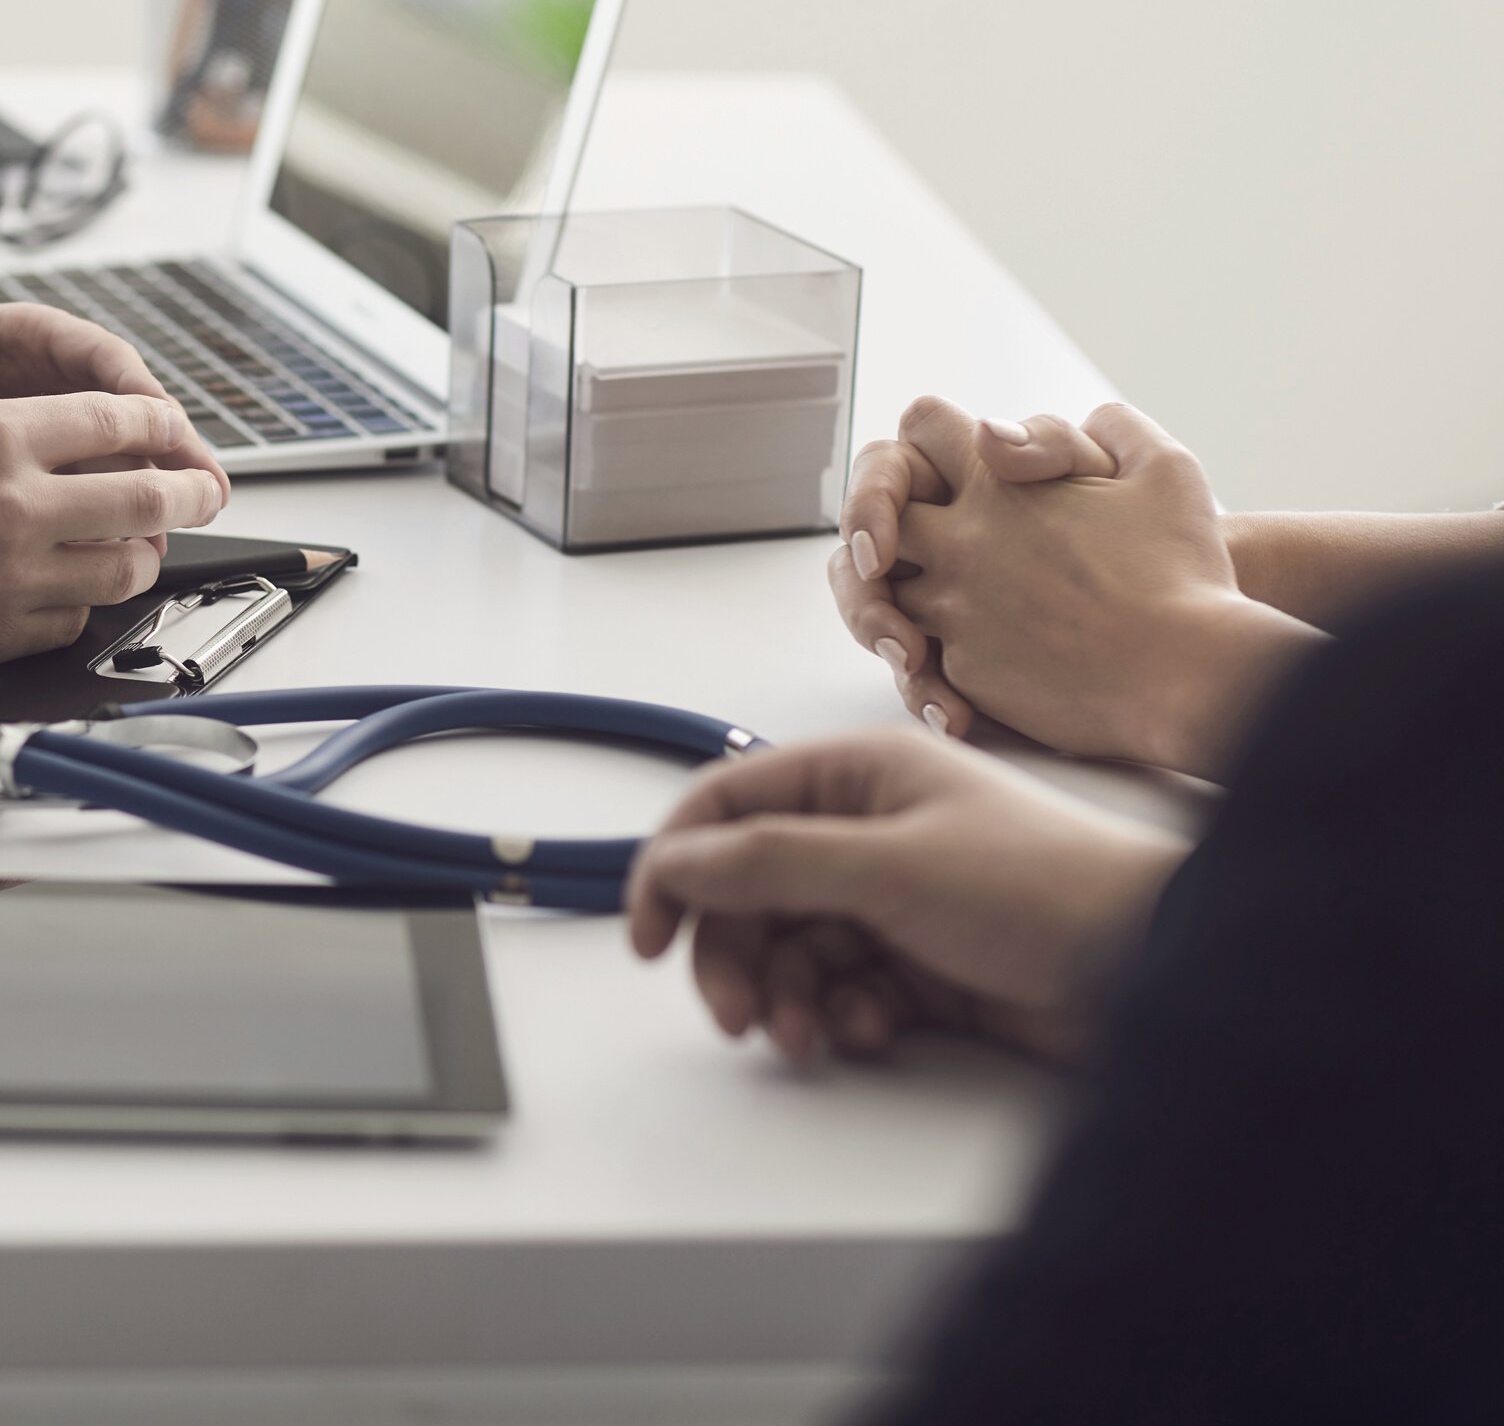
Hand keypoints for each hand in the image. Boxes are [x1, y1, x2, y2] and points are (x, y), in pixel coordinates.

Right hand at [0, 252, 224, 673]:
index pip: (118, 425)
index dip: (159, 424)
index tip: (170, 430)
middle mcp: (12, 512)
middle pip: (146, 501)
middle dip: (188, 491)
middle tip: (203, 490)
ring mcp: (5, 580)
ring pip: (121, 571)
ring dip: (141, 552)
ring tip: (143, 541)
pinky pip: (68, 621)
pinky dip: (81, 602)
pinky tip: (71, 586)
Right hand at [628, 730, 1184, 1064]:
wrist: (1162, 964)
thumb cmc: (1044, 888)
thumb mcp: (887, 866)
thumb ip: (768, 863)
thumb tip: (674, 860)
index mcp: (857, 776)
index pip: (725, 809)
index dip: (675, 868)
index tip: (647, 936)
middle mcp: (868, 830)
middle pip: (748, 891)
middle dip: (734, 954)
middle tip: (735, 1011)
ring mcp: (894, 898)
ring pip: (790, 949)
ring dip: (784, 996)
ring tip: (810, 1033)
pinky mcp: (921, 964)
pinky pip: (839, 990)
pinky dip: (839, 1016)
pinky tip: (873, 1029)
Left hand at [887, 399, 1320, 773]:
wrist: (1186, 674)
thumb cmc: (1183, 574)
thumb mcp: (1166, 471)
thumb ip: (1113, 428)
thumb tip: (1076, 420)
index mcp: (999, 484)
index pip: (921, 426)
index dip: (931, 435)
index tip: (947, 459)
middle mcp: (961, 542)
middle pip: (874, 512)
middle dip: (882, 517)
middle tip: (904, 537)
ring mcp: (954, 609)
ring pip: (884, 590)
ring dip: (897, 594)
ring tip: (936, 605)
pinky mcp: (962, 670)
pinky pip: (913, 660)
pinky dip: (924, 664)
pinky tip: (960, 666)